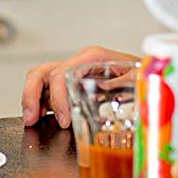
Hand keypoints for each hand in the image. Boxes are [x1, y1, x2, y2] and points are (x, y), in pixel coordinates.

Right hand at [20, 46, 138, 127]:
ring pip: (39, 78)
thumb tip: (108, 90)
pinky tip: (40, 117)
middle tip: (32, 118)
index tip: (63, 119)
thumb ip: (122, 83)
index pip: (62, 73)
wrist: (146, 74)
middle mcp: (77, 63)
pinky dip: (38, 103)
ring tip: (32, 119)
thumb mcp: (135, 77)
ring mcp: (71, 73)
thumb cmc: (141, 73)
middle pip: (43, 72)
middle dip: (32, 95)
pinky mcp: (69, 85)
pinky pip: (46, 90)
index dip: (58, 97)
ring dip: (31, 98)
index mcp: (91, 57)